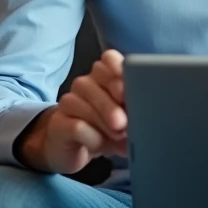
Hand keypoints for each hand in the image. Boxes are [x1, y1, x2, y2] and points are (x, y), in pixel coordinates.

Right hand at [18, 49, 128, 174]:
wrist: (71, 148)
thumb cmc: (103, 128)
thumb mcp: (123, 118)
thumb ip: (133, 110)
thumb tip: (149, 117)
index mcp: (103, 75)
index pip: (109, 58)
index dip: (120, 71)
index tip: (128, 91)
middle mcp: (84, 83)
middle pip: (99, 80)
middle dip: (115, 103)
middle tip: (125, 123)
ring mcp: (69, 100)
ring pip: (88, 104)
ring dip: (106, 123)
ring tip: (118, 138)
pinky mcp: (58, 122)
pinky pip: (77, 126)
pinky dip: (93, 138)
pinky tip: (98, 145)